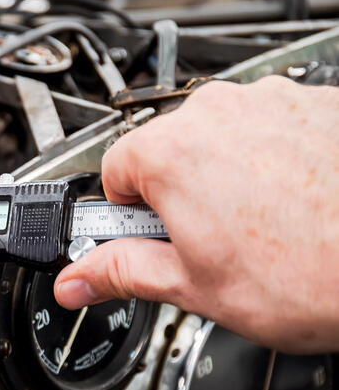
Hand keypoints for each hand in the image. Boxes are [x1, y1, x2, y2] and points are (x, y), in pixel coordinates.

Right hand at [54, 76, 338, 352]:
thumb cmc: (313, 275)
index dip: (126, 215)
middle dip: (175, 197)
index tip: (147, 239)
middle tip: (207, 245)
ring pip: (220, 140)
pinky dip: (272, 164)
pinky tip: (293, 207)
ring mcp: (272, 102)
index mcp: (172, 154)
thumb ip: (121, 273)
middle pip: (165, 152)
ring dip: (224, 178)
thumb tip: (75, 280)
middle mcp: (219, 113)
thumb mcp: (194, 287)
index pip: (110, 172)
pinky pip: (270, 131)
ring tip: (258, 230)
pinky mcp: (317, 104)